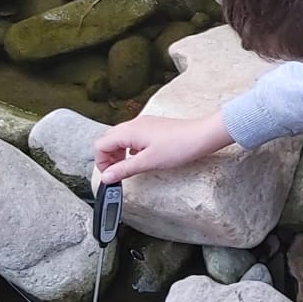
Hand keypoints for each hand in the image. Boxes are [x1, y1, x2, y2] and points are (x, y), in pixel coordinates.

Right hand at [93, 112, 230, 182]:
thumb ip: (124, 169)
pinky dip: (130, 148)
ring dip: (118, 153)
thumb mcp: (147, 162)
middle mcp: (133, 124)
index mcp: (128, 131)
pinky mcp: (153, 127)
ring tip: (128, 167)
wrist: (202, 136)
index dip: (101, 162)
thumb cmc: (178, 147)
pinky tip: (140, 158)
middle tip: (117, 173)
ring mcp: (144, 124)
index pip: (100, 145)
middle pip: (108, 140)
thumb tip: (106, 178)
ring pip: (120, 138)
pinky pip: (133, 136)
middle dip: (108, 158)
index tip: (110, 176)